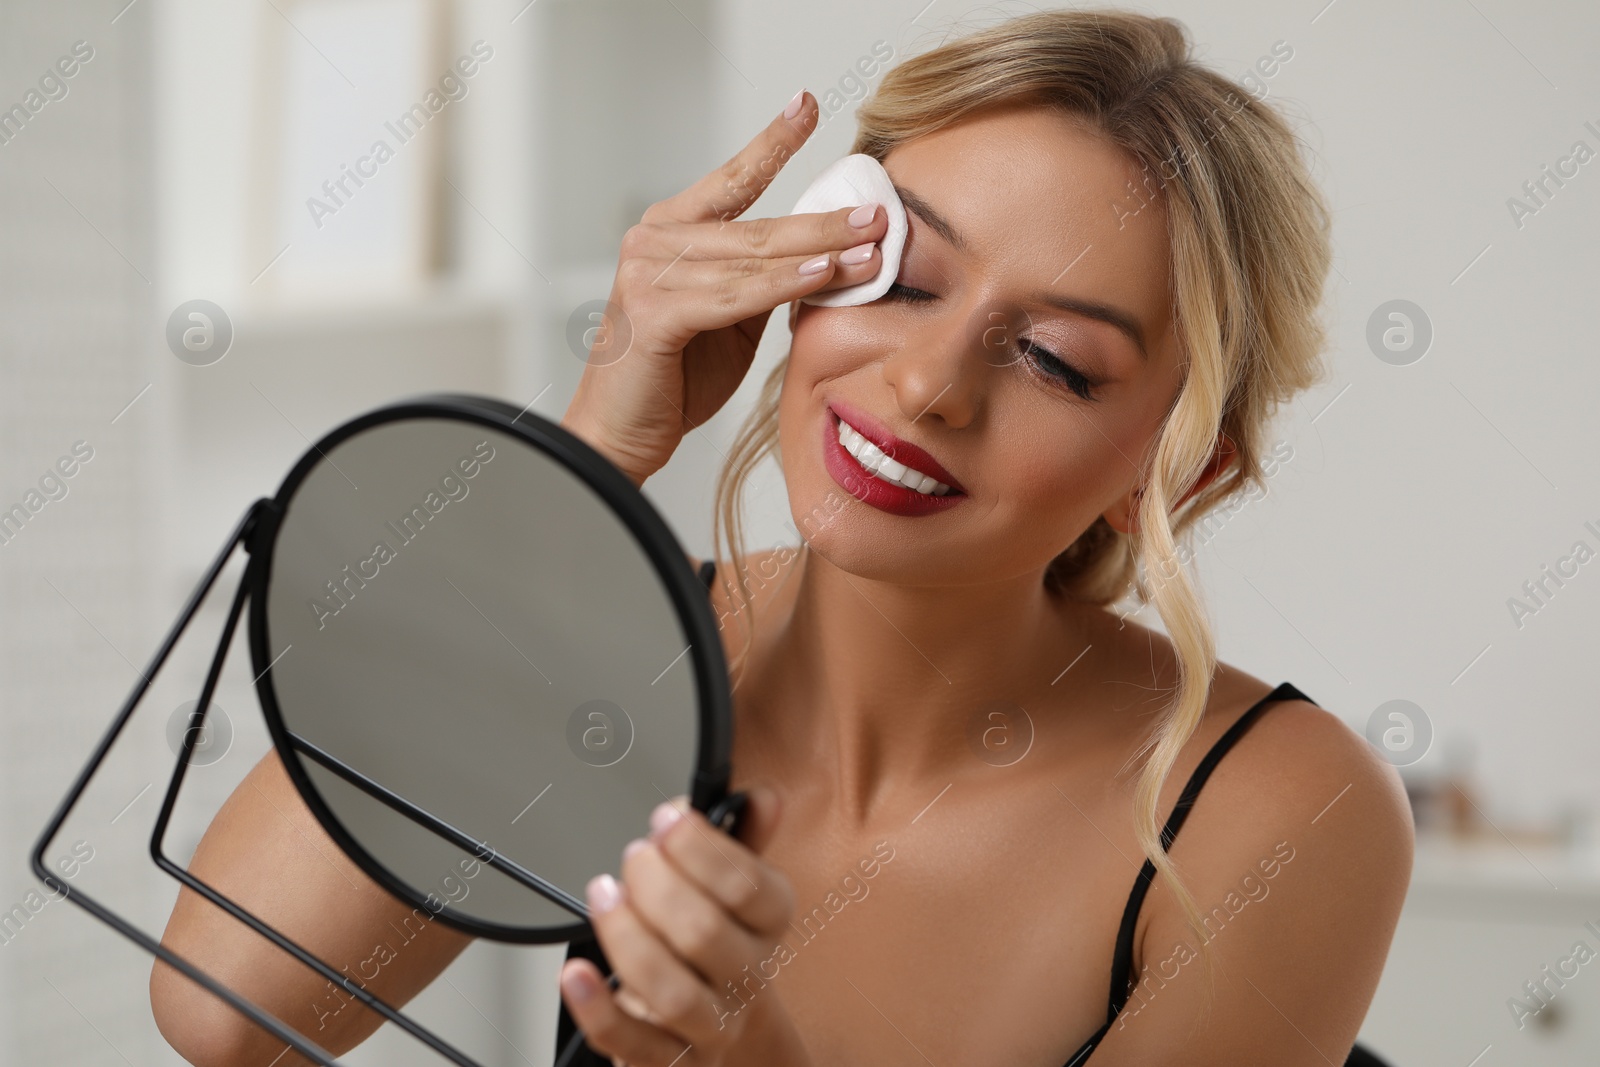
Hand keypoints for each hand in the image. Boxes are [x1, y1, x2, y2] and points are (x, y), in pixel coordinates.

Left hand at [559, 788, 811, 1066]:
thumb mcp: (740, 887)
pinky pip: (628, 1040)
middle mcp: (745, 977)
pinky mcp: (665, 1059)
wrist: (729, 1030)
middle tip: (634, 857)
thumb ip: (744, 834)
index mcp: (769, 922)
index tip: (666, 820)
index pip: (747, 885)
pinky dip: (596, 1006)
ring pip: (671, 992)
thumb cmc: (723, 943)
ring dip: (626, 937)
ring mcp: (709, 1025)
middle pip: (703, 933)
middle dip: (655, 883)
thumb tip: (759, 795)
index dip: (698, 846)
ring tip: (604, 896)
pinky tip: (577, 973)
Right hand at [561, 89, 889, 487]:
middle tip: (879, 213)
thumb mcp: (729, 317)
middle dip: (824, 219)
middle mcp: (654, 240)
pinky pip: (736, 295)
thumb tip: (826, 255)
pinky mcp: (654, 311)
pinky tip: (825, 274)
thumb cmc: (674, 378)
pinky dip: (785, 285)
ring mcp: (648, 272)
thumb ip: (762, 280)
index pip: (732, 179)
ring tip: (870, 250)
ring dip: (819, 254)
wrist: (621, 433)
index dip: (771, 142)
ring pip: (753, 259)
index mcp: (670, 231)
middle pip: (757, 224)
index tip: (807, 105)